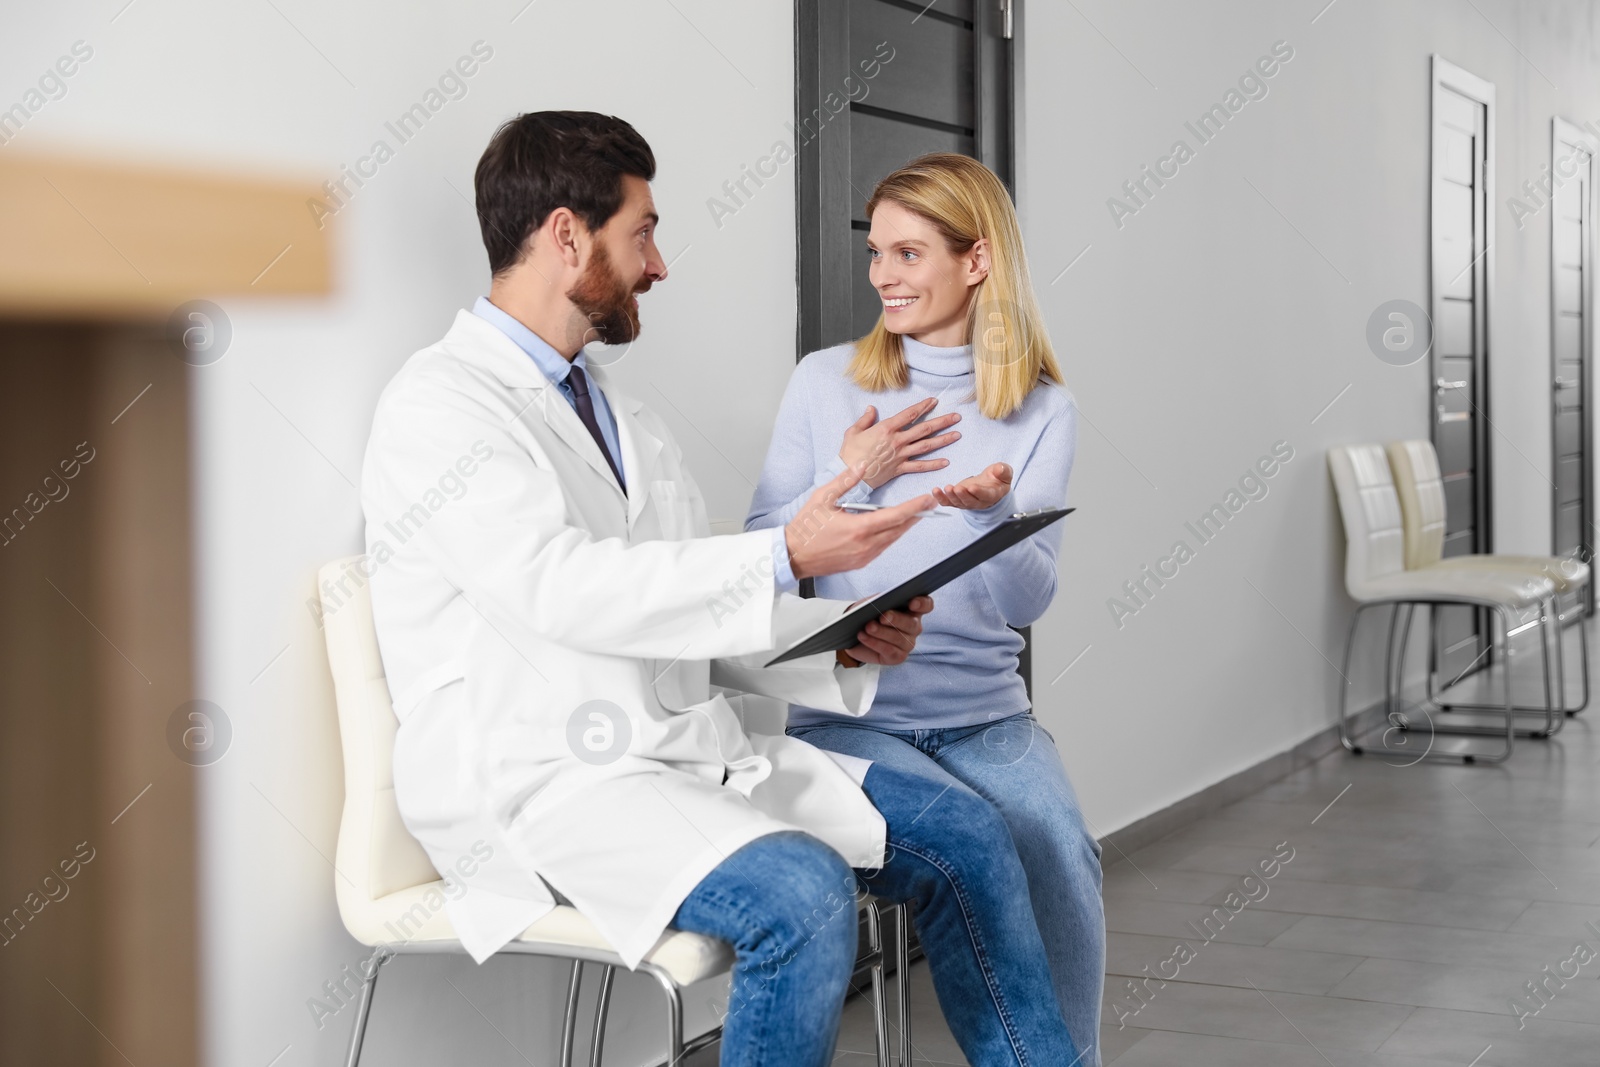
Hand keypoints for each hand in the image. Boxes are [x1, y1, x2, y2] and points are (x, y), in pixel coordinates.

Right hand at [785, 464, 933, 579]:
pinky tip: (894, 527)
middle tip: (930, 504)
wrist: (793, 555)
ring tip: (916, 514)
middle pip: (900, 529)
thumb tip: (862, 465)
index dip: (915, 507)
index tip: (928, 499)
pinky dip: (892, 536)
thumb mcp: (822, 497)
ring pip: (893, 540)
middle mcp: (866, 545)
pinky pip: (883, 548)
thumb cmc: (806, 527)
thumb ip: (845, 481)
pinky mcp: (861, 563)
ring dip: (905, 526)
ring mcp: (864, 556)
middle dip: (916, 516)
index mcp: (859, 528)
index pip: (896, 516)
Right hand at [840, 398, 960, 489]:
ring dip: (943, 440)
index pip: (909, 414)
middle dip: (942, 422)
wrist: (849, 475)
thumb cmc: (849, 453)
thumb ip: (865, 419)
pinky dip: (933, 464)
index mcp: (886, 428)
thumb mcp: (853, 431)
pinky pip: (920, 466)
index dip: (923, 406)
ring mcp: (900, 455)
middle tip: (957, 417)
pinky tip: (946, 461)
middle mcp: (897, 440)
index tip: (934, 401)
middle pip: (924, 429)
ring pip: (926, 446)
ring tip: (957, 435)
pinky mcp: (900, 469)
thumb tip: (871, 408)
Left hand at [844, 595, 933, 665]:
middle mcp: (914, 627)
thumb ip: (880, 601)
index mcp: (912, 610)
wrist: (855, 632)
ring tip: (868, 627)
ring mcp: (908, 643)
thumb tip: (881, 603)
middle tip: (882, 617)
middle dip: (897, 620)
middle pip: (912, 624)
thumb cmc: (868, 614)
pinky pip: (890, 651)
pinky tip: (863, 636)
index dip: (922, 603)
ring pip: (900, 638)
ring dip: (882, 632)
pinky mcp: (898, 657)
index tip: (912, 603)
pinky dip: (875, 643)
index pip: (926, 605)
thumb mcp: (872, 603)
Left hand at [930, 463, 1011, 510]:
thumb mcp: (1004, 472)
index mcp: (992, 494)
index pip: (985, 495)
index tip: (972, 487)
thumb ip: (1003, 471)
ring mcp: (966, 502)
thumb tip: (1000, 469)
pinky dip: (940, 498)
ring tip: (946, 488)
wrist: (990, 485)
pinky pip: (947, 502)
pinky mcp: (957, 500)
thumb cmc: (997, 478)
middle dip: (962, 495)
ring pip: (958, 502)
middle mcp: (979, 501)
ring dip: (951, 496)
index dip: (979, 492)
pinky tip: (935, 491)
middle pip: (970, 501)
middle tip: (957, 488)